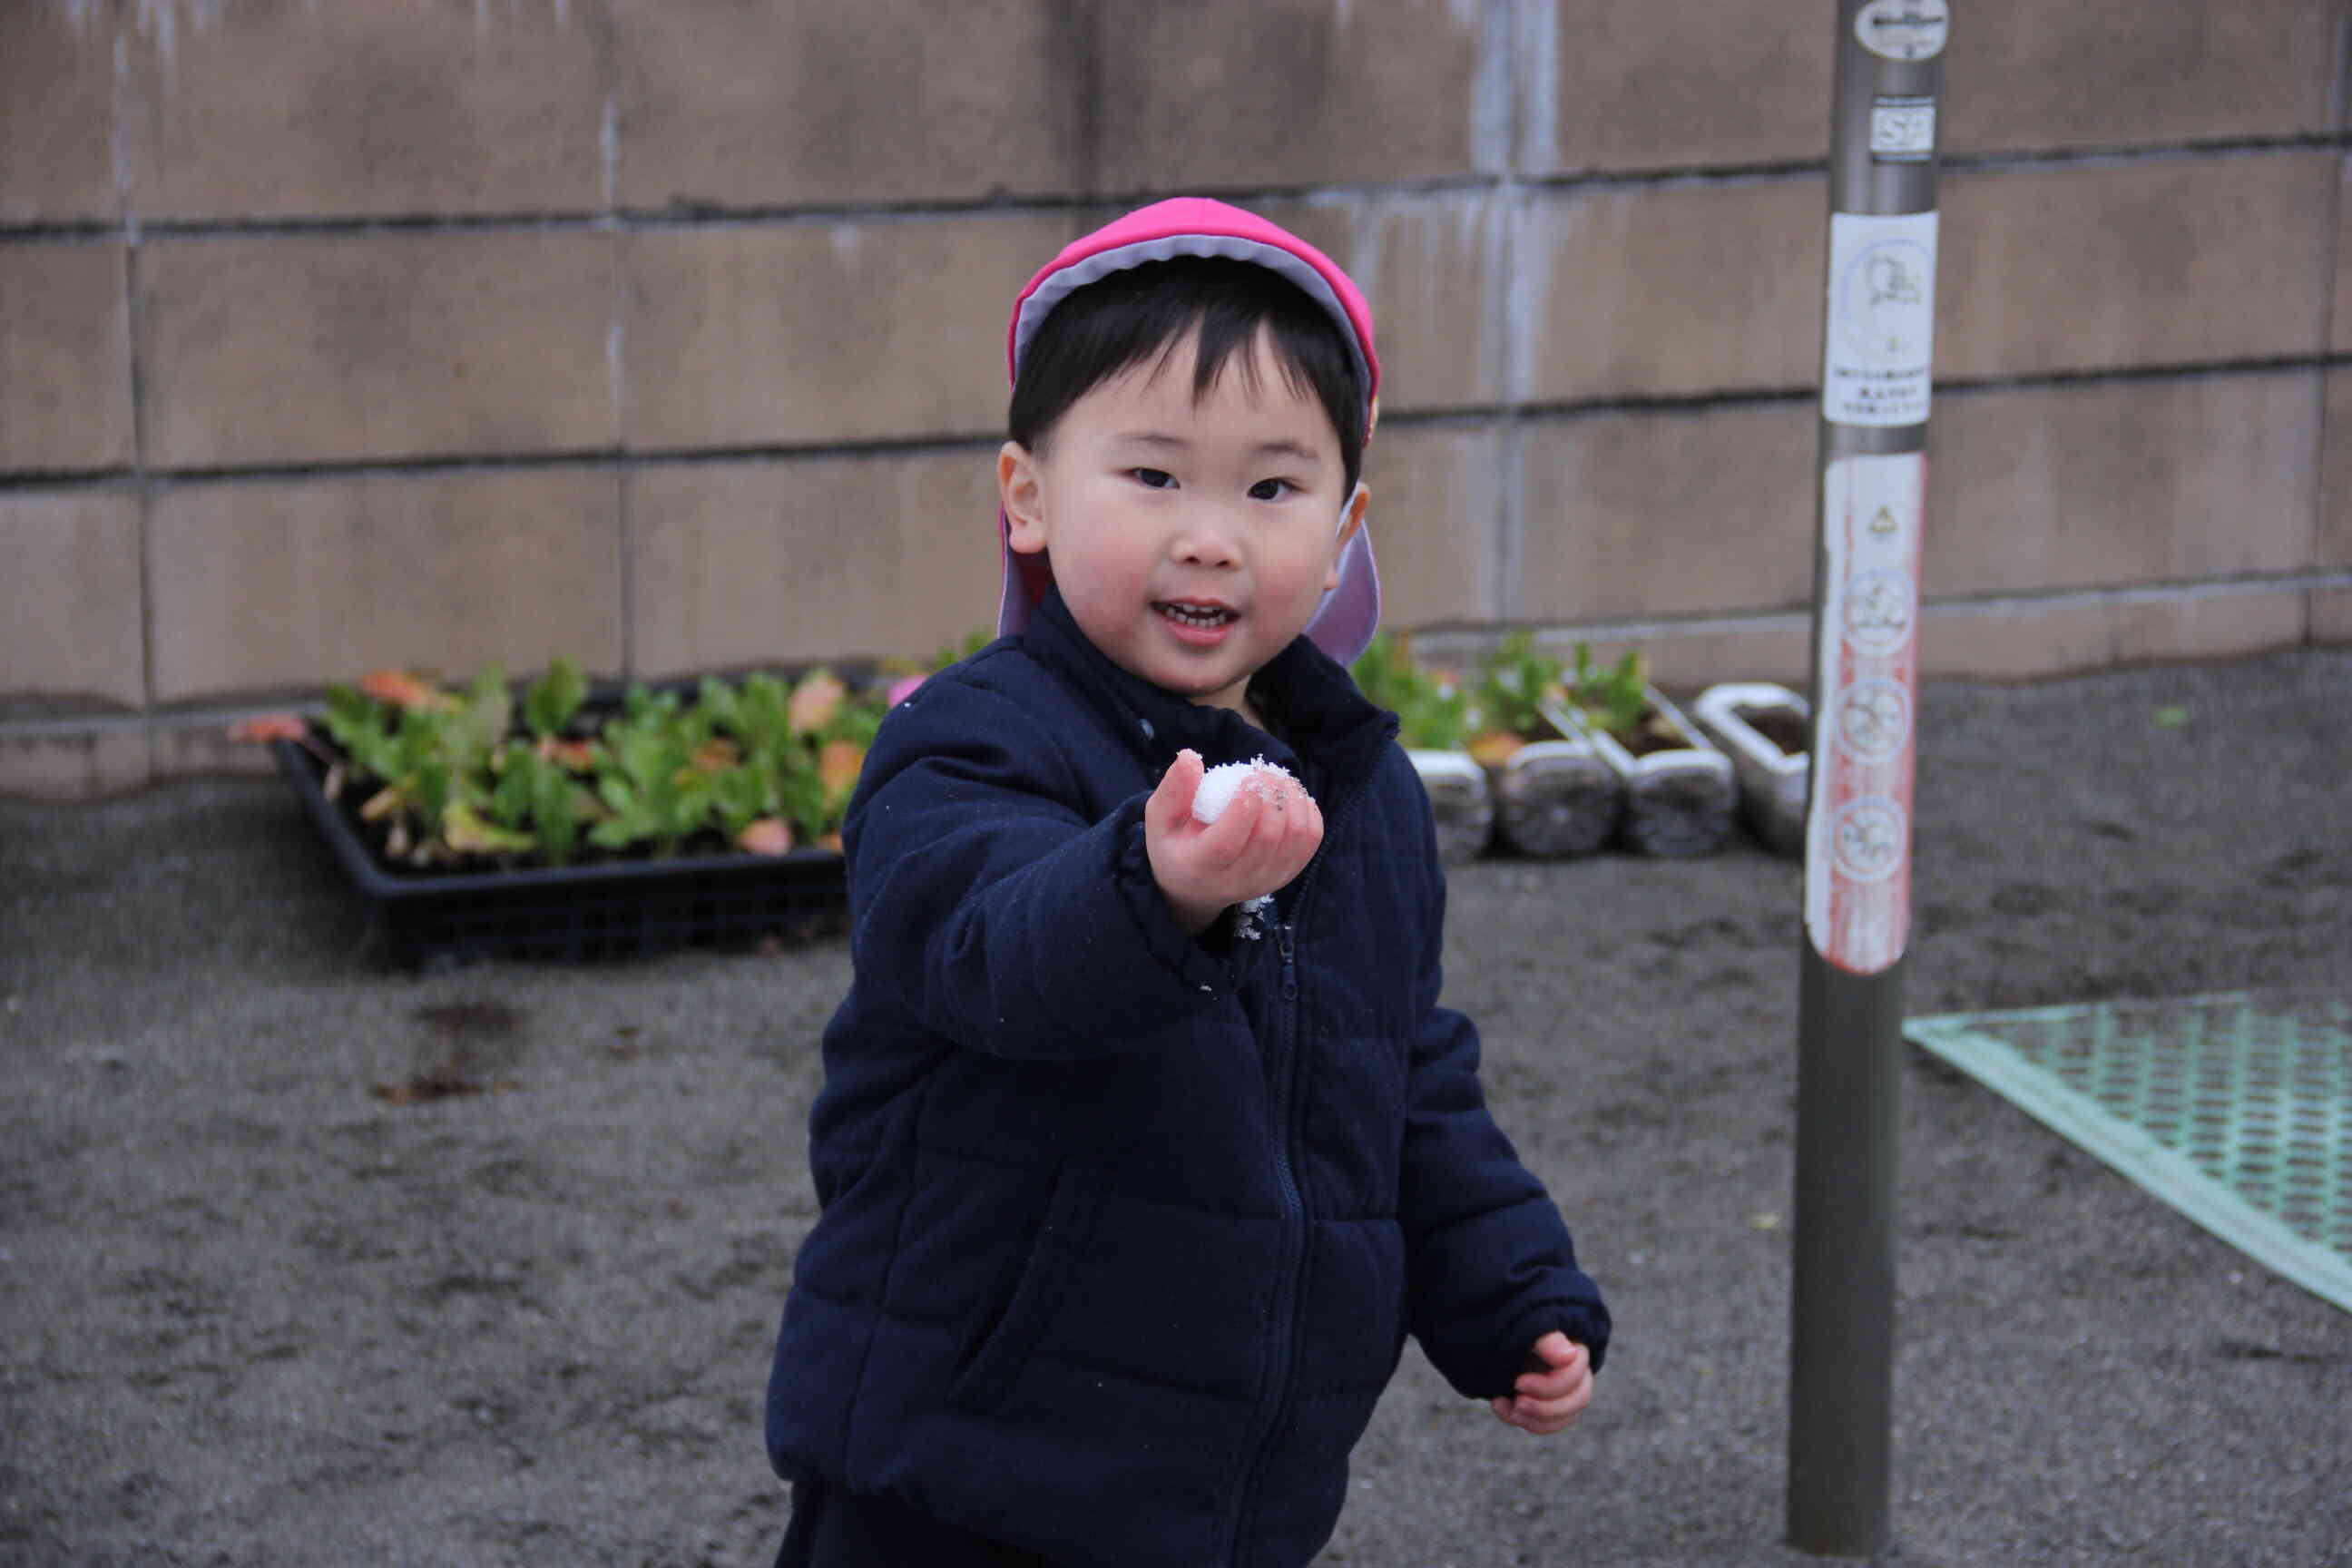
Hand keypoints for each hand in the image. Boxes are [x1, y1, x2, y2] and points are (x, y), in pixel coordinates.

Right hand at [1145, 749, 1322, 935]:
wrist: (1193, 886)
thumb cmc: (1174, 844)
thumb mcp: (1159, 818)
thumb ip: (1174, 788)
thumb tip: (1192, 756)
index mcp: (1198, 867)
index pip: (1226, 843)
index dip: (1243, 807)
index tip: (1248, 777)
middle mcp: (1235, 881)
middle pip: (1267, 838)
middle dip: (1271, 797)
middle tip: (1264, 772)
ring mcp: (1265, 881)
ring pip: (1295, 838)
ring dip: (1293, 800)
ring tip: (1278, 780)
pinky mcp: (1285, 876)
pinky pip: (1310, 842)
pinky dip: (1308, 813)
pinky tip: (1292, 796)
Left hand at [1490, 1332, 1591, 1435]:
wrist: (1498, 1336)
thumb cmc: (1518, 1328)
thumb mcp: (1530, 1327)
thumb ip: (1549, 1340)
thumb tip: (1568, 1356)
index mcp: (1576, 1350)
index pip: (1576, 1376)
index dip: (1550, 1385)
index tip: (1519, 1382)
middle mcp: (1578, 1373)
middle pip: (1578, 1400)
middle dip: (1546, 1407)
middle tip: (1518, 1402)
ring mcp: (1566, 1392)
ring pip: (1565, 1417)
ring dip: (1536, 1419)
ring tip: (1511, 1409)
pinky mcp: (1550, 1406)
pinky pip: (1547, 1424)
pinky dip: (1525, 1421)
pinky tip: (1500, 1406)